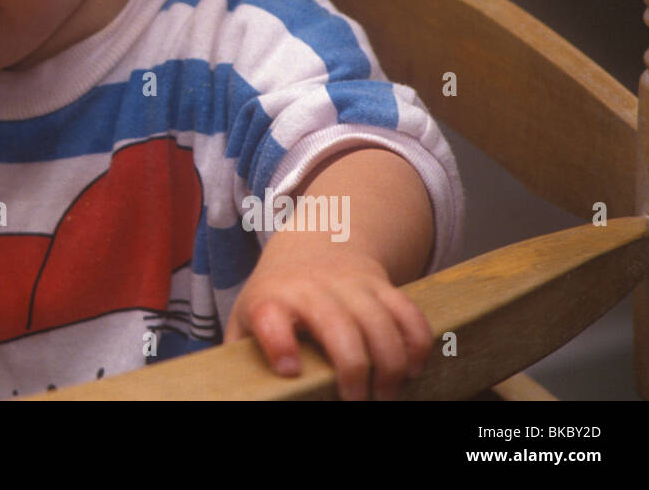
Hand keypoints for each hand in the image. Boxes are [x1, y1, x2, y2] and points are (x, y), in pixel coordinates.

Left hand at [225, 241, 431, 399]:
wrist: (312, 247)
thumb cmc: (275, 299)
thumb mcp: (246, 319)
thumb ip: (242, 354)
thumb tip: (230, 397)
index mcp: (271, 300)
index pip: (270, 316)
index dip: (278, 342)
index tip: (288, 369)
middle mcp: (311, 288)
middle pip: (337, 324)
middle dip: (353, 367)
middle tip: (356, 401)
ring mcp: (350, 284)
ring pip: (380, 321)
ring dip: (391, 363)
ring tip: (387, 394)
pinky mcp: (382, 285)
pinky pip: (408, 312)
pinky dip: (417, 342)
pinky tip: (414, 369)